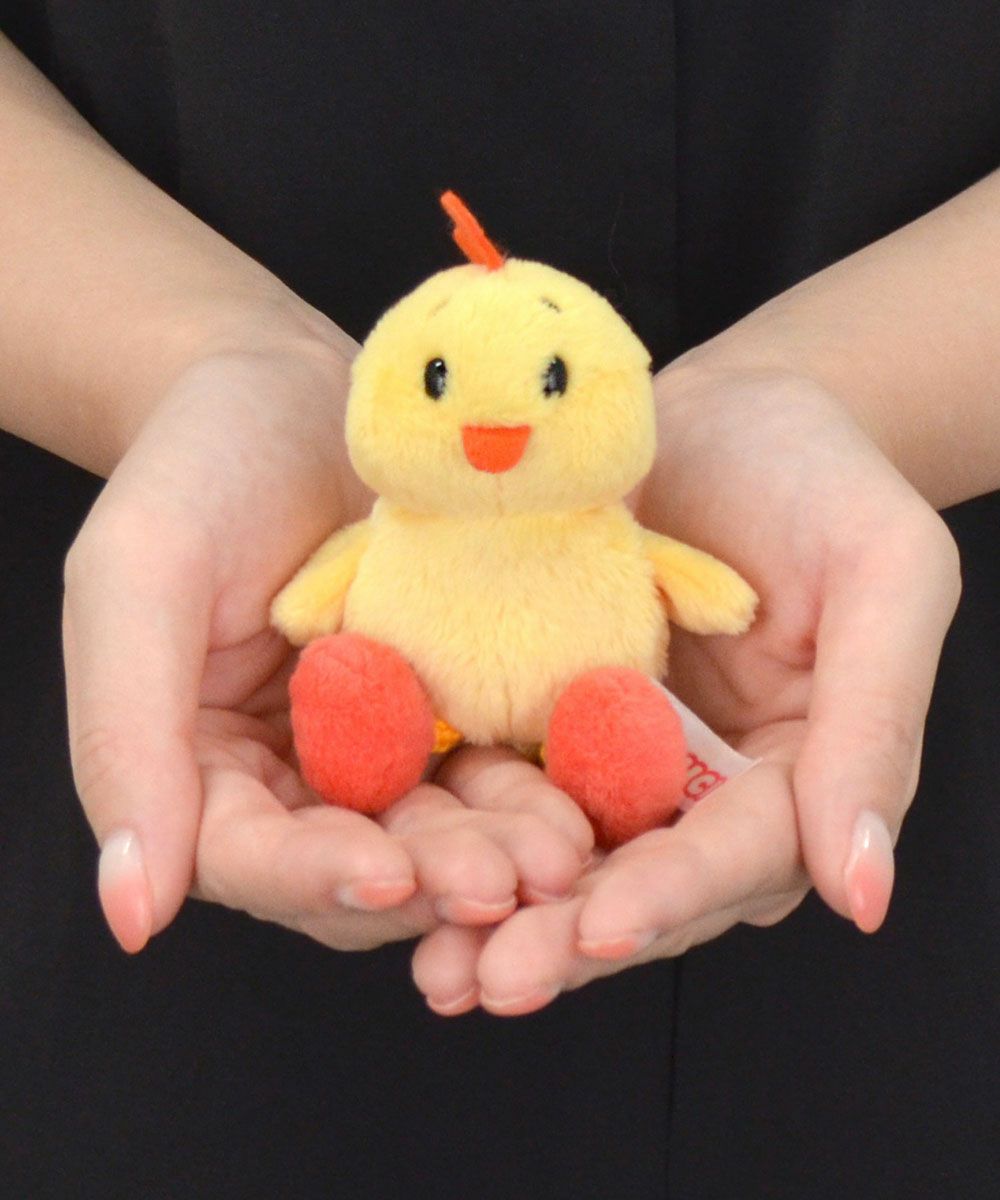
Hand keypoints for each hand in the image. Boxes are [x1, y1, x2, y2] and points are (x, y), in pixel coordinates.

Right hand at [63, 342, 590, 953]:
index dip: (313, 878)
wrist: (305, 394)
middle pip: (359, 865)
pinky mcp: (452, 714)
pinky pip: (495, 769)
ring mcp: (383, 753)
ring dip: (499, 851)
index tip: (384, 876)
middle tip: (506, 882)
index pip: (248, 858)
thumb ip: (125, 739)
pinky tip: (584, 799)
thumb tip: (128, 913)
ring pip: (440, 832)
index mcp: (203, 770)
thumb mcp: (138, 578)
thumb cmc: (202, 464)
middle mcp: (295, 781)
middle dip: (431, 878)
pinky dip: (536, 790)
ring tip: (559, 853)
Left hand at [411, 369, 960, 1014]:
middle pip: (633, 881)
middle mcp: (692, 787)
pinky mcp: (540, 711)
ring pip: (555, 852)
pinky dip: (451, 822)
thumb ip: (875, 731)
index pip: (733, 857)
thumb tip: (864, 898)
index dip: (670, 898)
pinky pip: (495, 776)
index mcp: (786, 777)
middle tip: (489, 981)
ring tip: (435, 966)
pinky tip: (395, 859)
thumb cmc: (824, 479)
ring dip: (494, 911)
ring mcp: (608, 755)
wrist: (723, 410)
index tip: (602, 931)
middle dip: (563, 936)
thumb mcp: (886, 580)